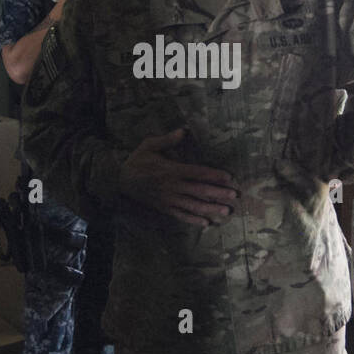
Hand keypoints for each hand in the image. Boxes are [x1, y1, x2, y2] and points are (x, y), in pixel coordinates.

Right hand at [118, 129, 238, 226]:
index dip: (213, 175)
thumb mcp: (149, 145)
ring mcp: (169, 199)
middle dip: (218, 193)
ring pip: (193, 205)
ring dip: (210, 208)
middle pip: (199, 190)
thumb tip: (184, 130)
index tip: (228, 177)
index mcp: (171, 170)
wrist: (119, 181)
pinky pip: (181, 215)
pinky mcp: (164, 208)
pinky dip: (193, 220)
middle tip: (234, 195)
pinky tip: (206, 223)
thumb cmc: (137, 161)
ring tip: (225, 212)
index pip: (197, 172)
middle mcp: (172, 186)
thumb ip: (167, 139)